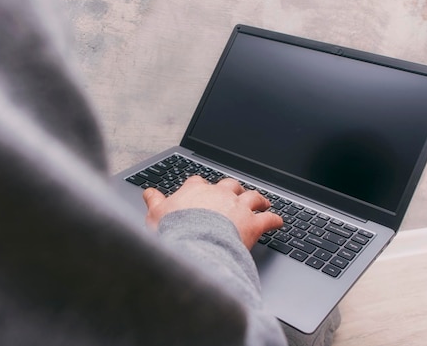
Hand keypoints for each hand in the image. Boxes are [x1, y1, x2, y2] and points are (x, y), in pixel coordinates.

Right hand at [142, 176, 282, 249]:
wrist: (196, 245)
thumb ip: (154, 202)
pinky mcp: (253, 223)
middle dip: (233, 189)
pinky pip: (268, 218)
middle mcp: (219, 194)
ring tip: (262, 202)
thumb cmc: (174, 231)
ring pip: (252, 196)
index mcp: (195, 191)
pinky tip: (278, 221)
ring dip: (258, 199)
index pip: (199, 182)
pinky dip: (274, 219)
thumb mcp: (155, 215)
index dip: (202, 186)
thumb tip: (148, 193)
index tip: (202, 189)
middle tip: (235, 194)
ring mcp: (237, 207)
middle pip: (229, 185)